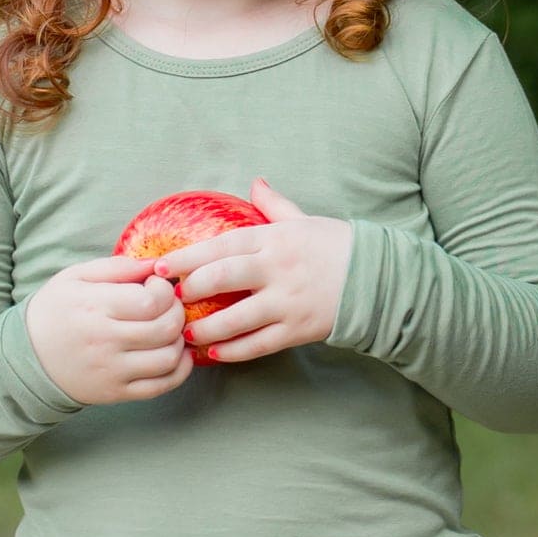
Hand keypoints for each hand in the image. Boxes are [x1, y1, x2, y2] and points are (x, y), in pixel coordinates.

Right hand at [26, 255, 193, 405]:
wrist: (25, 358)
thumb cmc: (54, 311)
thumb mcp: (74, 277)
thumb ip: (117, 267)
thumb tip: (157, 264)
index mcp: (94, 306)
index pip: (152, 301)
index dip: (165, 290)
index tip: (155, 286)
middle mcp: (104, 341)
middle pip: (165, 328)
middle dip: (177, 311)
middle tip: (168, 305)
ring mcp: (111, 371)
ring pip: (168, 357)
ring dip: (179, 340)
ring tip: (169, 328)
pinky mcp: (116, 393)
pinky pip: (162, 386)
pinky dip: (179, 370)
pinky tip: (175, 354)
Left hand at [148, 177, 352, 364]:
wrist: (378, 279)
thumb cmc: (336, 246)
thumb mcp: (304, 220)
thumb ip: (274, 205)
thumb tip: (255, 183)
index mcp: (274, 239)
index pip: (220, 245)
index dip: (185, 257)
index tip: (159, 267)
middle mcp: (276, 269)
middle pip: (221, 279)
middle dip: (188, 290)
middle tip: (168, 301)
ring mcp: (286, 302)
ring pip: (234, 319)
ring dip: (204, 329)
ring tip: (184, 333)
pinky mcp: (296, 329)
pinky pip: (256, 344)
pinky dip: (232, 351)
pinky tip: (213, 353)